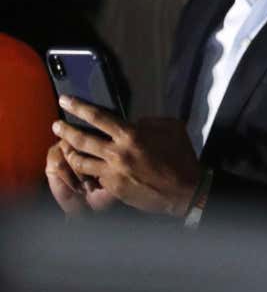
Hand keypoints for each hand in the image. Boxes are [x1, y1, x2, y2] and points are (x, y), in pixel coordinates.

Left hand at [52, 97, 200, 217]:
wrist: (184, 190)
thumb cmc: (180, 157)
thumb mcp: (172, 128)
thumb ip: (151, 121)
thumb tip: (134, 122)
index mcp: (132, 135)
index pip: (98, 117)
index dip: (78, 107)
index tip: (65, 100)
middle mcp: (118, 153)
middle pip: (81, 139)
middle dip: (65, 130)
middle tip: (57, 125)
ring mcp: (112, 172)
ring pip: (80, 162)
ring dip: (70, 154)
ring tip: (65, 149)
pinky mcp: (113, 188)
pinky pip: (94, 177)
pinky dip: (88, 172)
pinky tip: (87, 170)